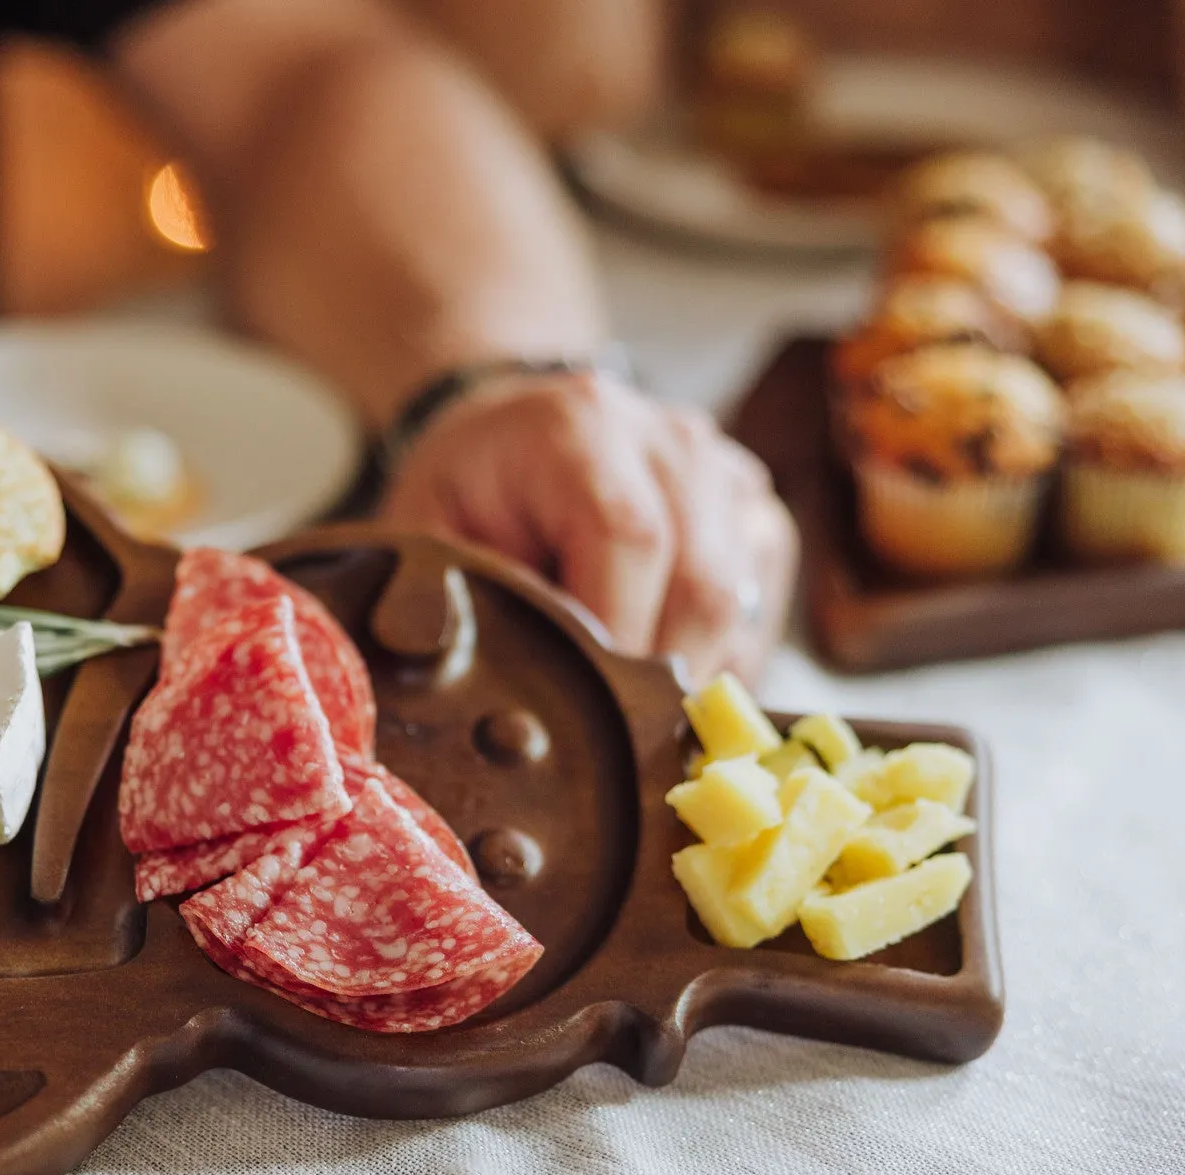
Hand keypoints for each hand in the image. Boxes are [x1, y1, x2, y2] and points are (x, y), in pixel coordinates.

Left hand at [381, 371, 796, 682]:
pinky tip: (659, 676)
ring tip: (628, 705)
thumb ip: (451, 596)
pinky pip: (759, 613)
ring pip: (740, 604)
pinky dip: (717, 664)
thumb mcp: (425, 531)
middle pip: (704, 581)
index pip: (630, 537)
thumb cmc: (465, 493)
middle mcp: (670, 440)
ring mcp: (725, 476)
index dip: (615, 634)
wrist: (511, 433)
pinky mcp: (756, 517)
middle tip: (612, 735)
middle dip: (658, 676)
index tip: (584, 703)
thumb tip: (503, 688)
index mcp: (579, 428)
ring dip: (690, 675)